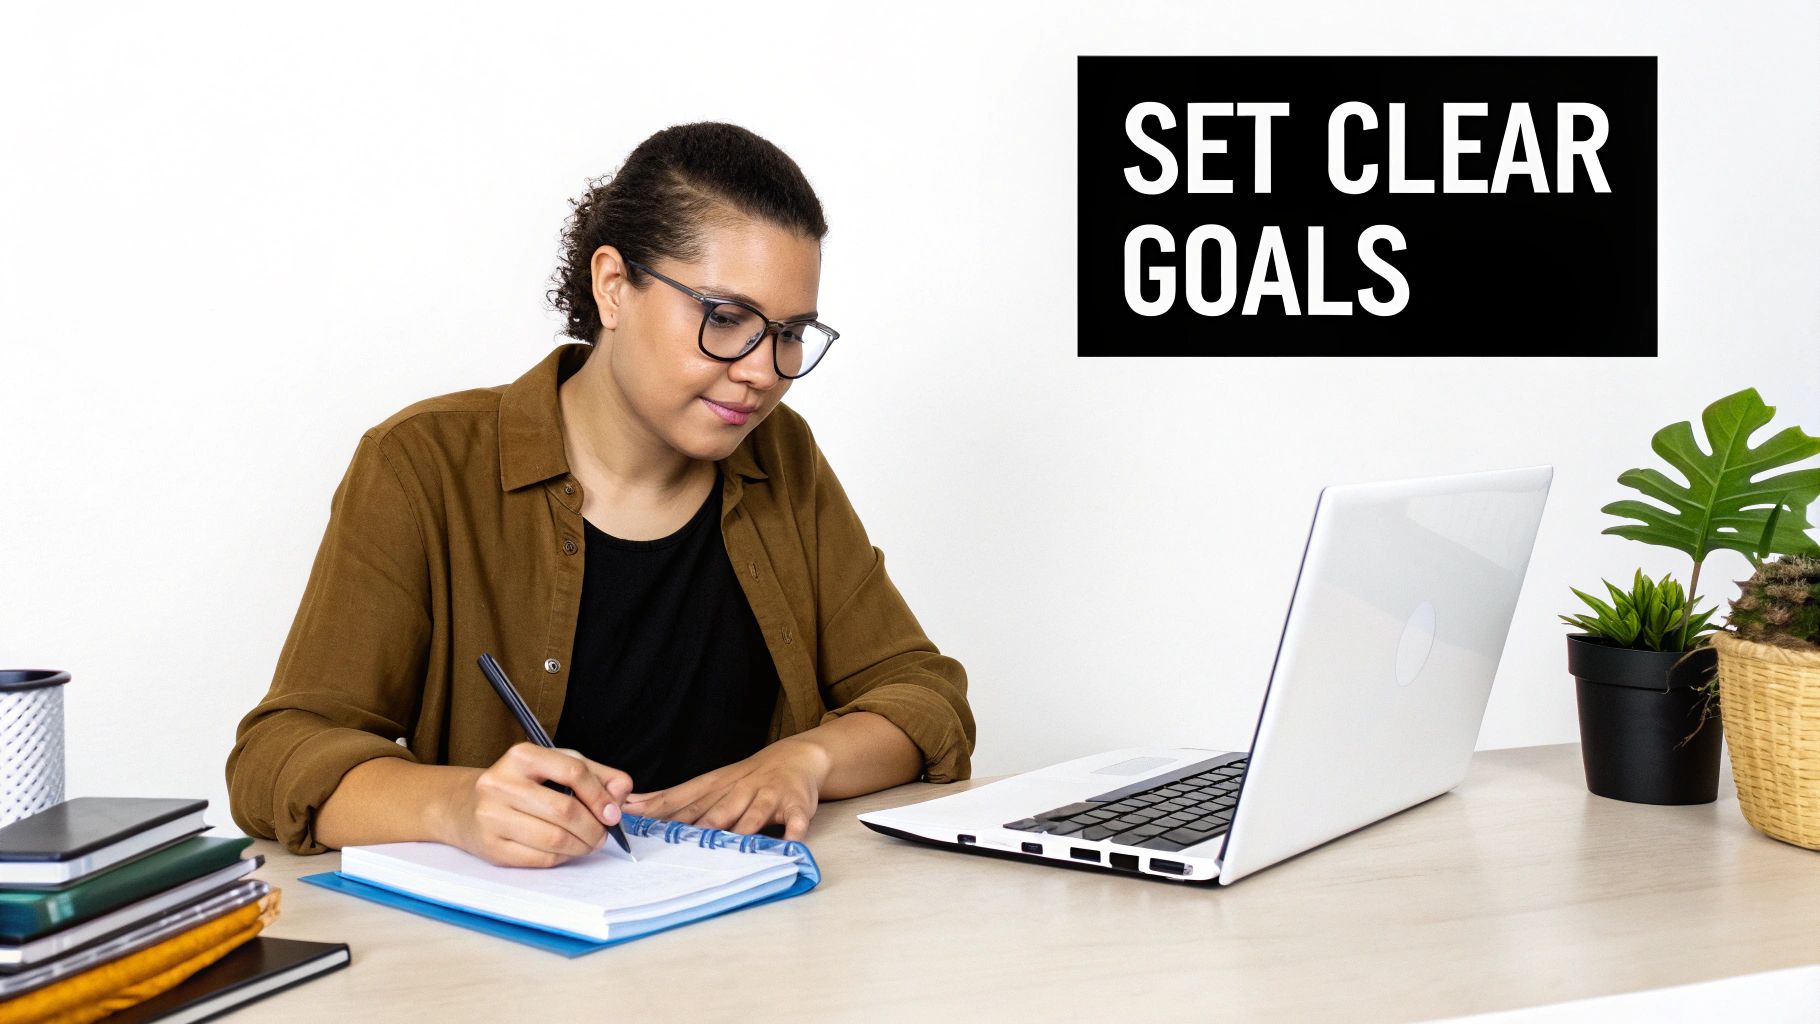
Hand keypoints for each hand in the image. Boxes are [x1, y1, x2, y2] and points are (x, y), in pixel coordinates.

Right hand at [439, 742, 632, 867]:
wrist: (464, 806)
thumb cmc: (520, 785)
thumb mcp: (554, 767)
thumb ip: (595, 775)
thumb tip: (624, 790)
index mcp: (521, 756)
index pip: (573, 771)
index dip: (600, 795)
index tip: (614, 812)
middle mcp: (500, 783)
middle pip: (565, 810)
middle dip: (594, 827)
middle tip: (603, 833)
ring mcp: (491, 816)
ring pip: (554, 839)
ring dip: (582, 845)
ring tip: (588, 843)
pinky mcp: (491, 847)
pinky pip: (541, 859)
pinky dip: (562, 858)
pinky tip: (565, 850)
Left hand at [623, 738, 831, 841]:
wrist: (797, 756)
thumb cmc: (745, 778)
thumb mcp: (710, 783)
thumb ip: (677, 799)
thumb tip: (632, 808)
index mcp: (715, 785)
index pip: (682, 798)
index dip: (658, 809)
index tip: (632, 818)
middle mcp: (740, 789)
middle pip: (717, 810)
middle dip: (698, 826)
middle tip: (677, 847)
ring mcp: (769, 796)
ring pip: (754, 814)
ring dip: (742, 830)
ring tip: (730, 847)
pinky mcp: (797, 804)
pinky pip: (796, 819)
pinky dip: (794, 831)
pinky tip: (790, 844)